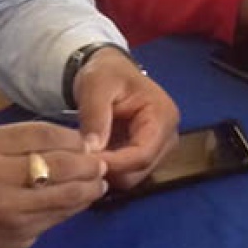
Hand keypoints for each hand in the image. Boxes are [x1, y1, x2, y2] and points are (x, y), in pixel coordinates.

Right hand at [0, 122, 107, 247]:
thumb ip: (21, 141)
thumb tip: (75, 139)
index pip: (44, 133)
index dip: (74, 137)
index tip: (86, 142)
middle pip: (61, 162)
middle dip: (89, 162)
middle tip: (101, 162)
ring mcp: (7, 209)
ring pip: (66, 193)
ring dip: (90, 187)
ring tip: (99, 181)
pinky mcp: (16, 235)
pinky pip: (57, 217)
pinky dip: (75, 207)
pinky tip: (82, 200)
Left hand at [72, 47, 180, 189]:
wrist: (110, 71)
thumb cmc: (107, 73)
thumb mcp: (96, 86)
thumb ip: (95, 116)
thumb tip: (92, 150)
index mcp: (163, 116)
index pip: (142, 154)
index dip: (114, 163)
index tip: (84, 162)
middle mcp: (168, 136)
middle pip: (140, 170)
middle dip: (109, 169)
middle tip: (79, 159)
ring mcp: (159, 148)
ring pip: (133, 176)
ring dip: (108, 171)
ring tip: (85, 155)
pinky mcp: (147, 154)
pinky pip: (128, 173)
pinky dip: (110, 169)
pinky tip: (94, 155)